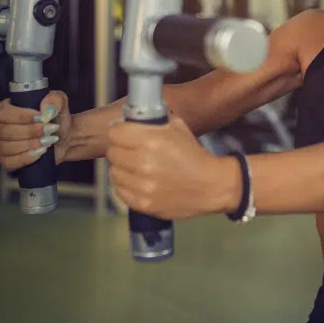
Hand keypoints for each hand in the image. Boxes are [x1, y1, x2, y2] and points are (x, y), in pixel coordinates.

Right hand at [0, 90, 72, 170]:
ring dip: (30, 144)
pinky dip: (24, 158)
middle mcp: (0, 127)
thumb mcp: (60, 102)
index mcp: (7, 109)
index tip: (41, 118)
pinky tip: (39, 153)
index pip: (2, 112)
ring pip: (6, 147)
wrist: (65, 137)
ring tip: (47, 141)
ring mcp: (2, 145)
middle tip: (49, 130)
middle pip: (5, 131)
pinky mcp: (8, 160)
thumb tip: (46, 109)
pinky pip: (8, 162)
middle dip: (30, 131)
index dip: (21, 116)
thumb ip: (55, 99)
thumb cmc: (57, 118)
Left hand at [104, 115, 239, 219]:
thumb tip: (132, 119)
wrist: (211, 186)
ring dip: (122, 169)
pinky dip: (126, 186)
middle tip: (130, 152)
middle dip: (120, 150)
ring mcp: (142, 185)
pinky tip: (138, 182)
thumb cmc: (194, 155)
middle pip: (112, 153)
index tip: (123, 135)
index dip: (119, 132)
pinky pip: (120, 191)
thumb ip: (154, 122)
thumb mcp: (178, 128)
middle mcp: (143, 162)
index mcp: (151, 140)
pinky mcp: (143, 203)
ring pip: (114, 172)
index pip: (115, 133)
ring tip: (135, 168)